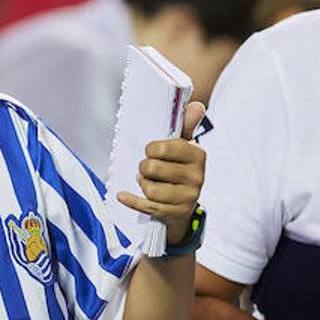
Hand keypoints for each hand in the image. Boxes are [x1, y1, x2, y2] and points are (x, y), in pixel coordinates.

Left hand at [117, 101, 206, 243]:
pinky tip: (122, 195)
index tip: (150, 150)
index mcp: (198, 155)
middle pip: (152, 168)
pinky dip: (131, 201)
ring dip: (142, 184)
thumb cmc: (177, 167)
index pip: (163, 148)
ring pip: (150, 189)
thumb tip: (196, 106)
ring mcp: (188, 197)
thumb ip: (184, 124)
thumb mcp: (181, 146)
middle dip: (143, 167)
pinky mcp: (177, 213)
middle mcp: (197, 177)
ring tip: (147, 181)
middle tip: (147, 168)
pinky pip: (147, 207)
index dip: (150, 149)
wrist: (182, 201)